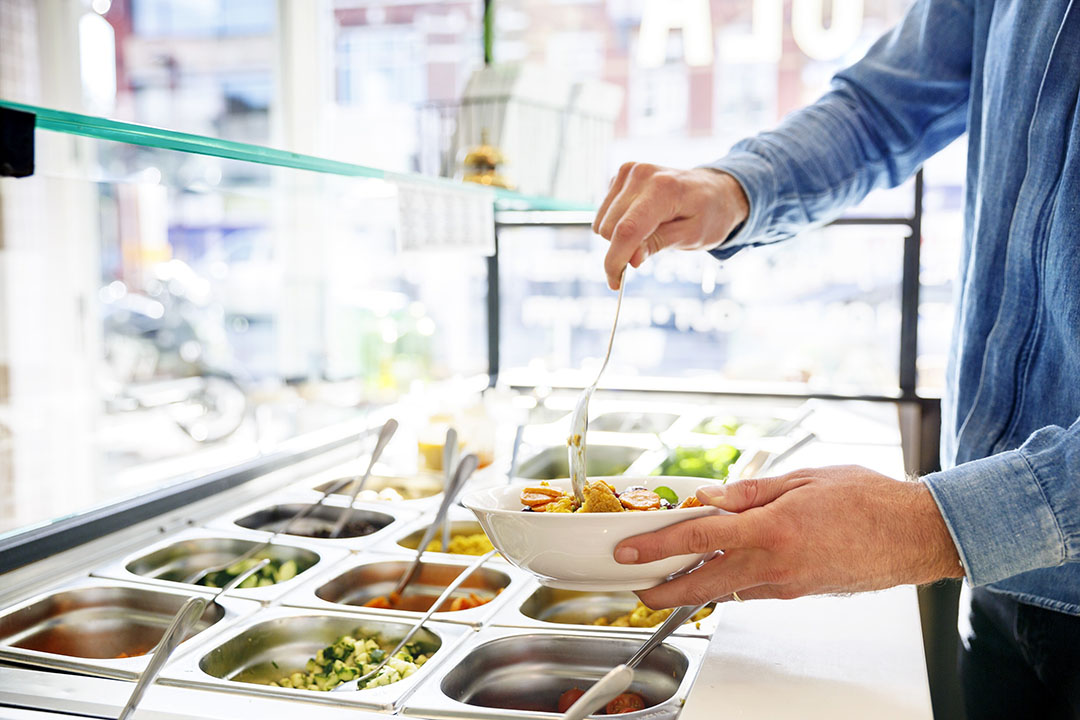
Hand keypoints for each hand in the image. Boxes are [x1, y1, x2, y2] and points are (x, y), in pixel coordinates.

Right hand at [592, 163, 749, 289]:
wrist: (715, 189)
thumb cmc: (709, 214)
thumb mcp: (692, 236)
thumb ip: (659, 244)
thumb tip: (630, 260)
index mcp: (664, 189)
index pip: (628, 230)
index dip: (615, 260)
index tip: (615, 283)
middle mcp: (642, 174)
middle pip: (610, 228)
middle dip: (621, 249)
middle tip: (644, 254)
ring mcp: (630, 171)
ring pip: (602, 222)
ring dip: (618, 236)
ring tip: (649, 231)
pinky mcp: (623, 173)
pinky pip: (605, 211)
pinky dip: (618, 223)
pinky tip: (641, 219)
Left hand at [614, 465, 963, 608]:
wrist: (914, 535)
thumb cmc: (868, 502)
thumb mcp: (803, 479)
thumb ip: (750, 491)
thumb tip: (711, 497)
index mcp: (771, 529)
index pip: (698, 537)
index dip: (657, 545)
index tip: (629, 551)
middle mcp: (774, 564)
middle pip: (701, 583)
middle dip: (662, 589)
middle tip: (637, 589)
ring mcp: (786, 585)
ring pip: (724, 592)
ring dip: (693, 588)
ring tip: (669, 579)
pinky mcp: (797, 593)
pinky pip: (751, 592)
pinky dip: (728, 584)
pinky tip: (720, 571)